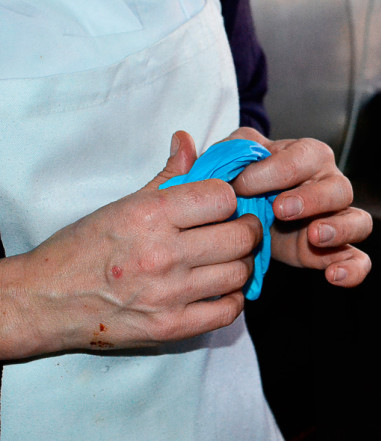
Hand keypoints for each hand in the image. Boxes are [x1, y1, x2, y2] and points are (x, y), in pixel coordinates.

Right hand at [0, 132, 259, 358]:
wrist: (44, 301)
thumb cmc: (82, 248)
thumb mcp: (122, 204)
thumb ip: (166, 176)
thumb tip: (188, 141)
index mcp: (150, 216)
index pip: (223, 198)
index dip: (228, 198)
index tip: (222, 205)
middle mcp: (162, 254)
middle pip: (240, 236)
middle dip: (246, 228)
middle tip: (237, 229)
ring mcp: (169, 295)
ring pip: (240, 272)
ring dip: (242, 263)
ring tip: (228, 258)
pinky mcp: (172, 328)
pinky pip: (228, 311)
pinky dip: (233, 298)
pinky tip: (220, 288)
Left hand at [223, 128, 372, 286]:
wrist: (248, 213)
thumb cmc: (246, 179)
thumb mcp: (235, 157)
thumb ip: (232, 149)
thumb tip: (226, 159)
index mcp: (309, 155)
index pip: (299, 158)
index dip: (268, 172)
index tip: (238, 185)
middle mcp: (332, 185)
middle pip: (339, 188)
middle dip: (311, 199)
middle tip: (280, 210)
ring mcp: (339, 219)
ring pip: (359, 221)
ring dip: (340, 229)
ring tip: (314, 237)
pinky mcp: (336, 250)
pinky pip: (359, 259)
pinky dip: (353, 268)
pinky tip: (334, 275)